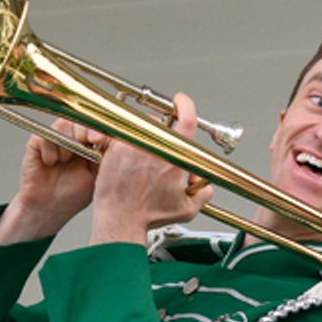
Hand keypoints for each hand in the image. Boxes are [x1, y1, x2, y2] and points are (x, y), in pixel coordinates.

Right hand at [0, 119, 105, 245]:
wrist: (49, 209)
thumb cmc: (73, 195)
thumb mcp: (98, 175)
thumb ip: (107, 157)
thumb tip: (118, 142)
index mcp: (89, 144)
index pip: (96, 126)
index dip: (99, 129)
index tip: (99, 139)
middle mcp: (72, 138)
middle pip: (80, 120)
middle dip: (84, 132)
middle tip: (85, 147)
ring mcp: (54, 138)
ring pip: (64, 125)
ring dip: (66, 144)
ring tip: (64, 161)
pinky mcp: (36, 143)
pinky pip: (45, 136)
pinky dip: (50, 152)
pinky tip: (51, 164)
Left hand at [90, 93, 213, 244]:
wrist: (120, 219)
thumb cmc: (149, 216)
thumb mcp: (187, 208)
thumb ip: (203, 194)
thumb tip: (206, 187)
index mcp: (176, 155)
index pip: (187, 117)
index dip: (185, 105)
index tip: (182, 102)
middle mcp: (155, 145)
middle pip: (162, 122)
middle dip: (163, 132)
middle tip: (160, 146)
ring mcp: (133, 144)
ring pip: (141, 126)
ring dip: (143, 136)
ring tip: (141, 157)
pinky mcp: (115, 148)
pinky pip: (123, 135)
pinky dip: (126, 142)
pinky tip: (126, 158)